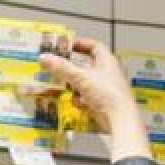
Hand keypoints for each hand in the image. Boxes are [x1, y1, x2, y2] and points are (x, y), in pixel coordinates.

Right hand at [40, 38, 149, 161]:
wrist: (120, 120)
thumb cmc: (107, 94)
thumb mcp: (81, 78)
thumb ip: (62, 68)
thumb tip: (44, 58)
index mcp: (107, 62)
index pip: (94, 46)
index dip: (80, 44)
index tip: (67, 46)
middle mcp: (108, 74)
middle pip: (87, 66)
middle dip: (72, 69)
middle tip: (58, 68)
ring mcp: (106, 90)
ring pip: (86, 83)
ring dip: (75, 86)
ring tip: (66, 88)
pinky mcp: (104, 104)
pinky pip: (88, 98)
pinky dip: (81, 100)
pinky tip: (79, 103)